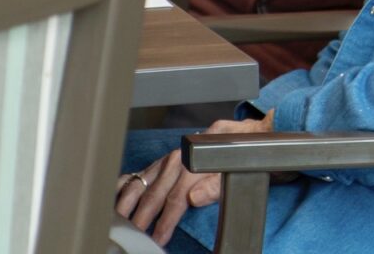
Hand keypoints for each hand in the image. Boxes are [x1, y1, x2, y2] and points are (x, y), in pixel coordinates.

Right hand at [115, 112, 273, 247]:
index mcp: (195, 161)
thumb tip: (193, 198)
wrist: (255, 135)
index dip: (165, 221)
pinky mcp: (168, 160)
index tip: (157, 239)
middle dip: (142, 217)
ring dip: (129, 202)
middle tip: (132, 237)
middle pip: (156, 192)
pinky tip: (118, 194)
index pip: (175, 198)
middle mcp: (179, 158)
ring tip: (118, 221)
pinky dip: (128, 182)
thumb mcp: (240, 169)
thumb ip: (216, 185)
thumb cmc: (248, 154)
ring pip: (145, 181)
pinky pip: (144, 171)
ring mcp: (171, 157)